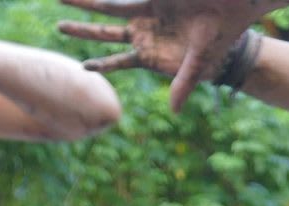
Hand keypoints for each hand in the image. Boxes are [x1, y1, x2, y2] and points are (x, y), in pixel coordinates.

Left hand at [58, 0, 272, 104]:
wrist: (231, 13)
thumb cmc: (219, 42)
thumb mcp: (199, 64)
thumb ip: (183, 84)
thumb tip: (174, 111)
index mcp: (150, 52)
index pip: (118, 61)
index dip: (100, 64)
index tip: (80, 67)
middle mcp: (143, 31)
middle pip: (104, 31)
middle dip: (81, 29)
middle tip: (57, 26)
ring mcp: (146, 11)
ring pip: (108, 7)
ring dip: (87, 2)